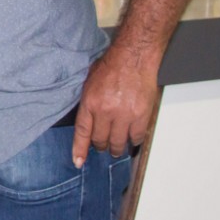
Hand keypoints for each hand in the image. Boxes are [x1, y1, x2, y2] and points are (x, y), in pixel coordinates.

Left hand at [71, 44, 158, 167]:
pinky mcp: (141, 115)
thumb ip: (88, 103)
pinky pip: (136, 137)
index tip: (78, 162)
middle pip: (101, 140)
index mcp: (90, 102)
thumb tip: (87, 122)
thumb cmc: (111, 66)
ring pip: (118, 142)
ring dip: (117, 147)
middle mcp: (106, 111)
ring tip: (116, 147)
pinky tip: (131, 138)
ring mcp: (124, 115)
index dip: (79, 150)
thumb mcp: (89, 83)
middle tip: (103, 146)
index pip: (82, 132)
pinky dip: (133, 140)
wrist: (133, 57)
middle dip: (101, 146)